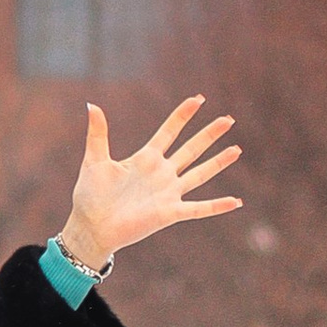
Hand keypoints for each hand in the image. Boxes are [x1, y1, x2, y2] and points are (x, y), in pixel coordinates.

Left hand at [58, 98, 242, 268]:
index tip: (198, 99)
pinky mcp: (169, 213)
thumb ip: (98, 134)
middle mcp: (161, 173)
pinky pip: (198, 208)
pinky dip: (216, 206)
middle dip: (209, 134)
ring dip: (218, 162)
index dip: (182, 115)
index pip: (168, 131)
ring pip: (199, 174)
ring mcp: (168, 193)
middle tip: (228, 119)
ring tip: (236, 150)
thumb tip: (92, 104)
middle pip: (191, 149)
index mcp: (145, 158)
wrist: (90, 227)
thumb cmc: (89, 196)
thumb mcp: (94, 160)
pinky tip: (235, 202)